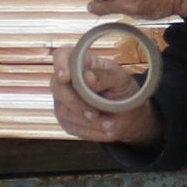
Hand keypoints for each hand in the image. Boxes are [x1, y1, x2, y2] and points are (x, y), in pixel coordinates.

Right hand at [46, 55, 160, 146]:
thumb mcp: (122, 80)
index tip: (66, 76)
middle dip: (76, 103)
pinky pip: (72, 127)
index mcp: (82, 63)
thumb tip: (87, 76)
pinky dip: (91, 130)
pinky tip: (105, 128)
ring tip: (110, 124)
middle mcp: (67, 81)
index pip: (62, 55)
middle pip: (57, 86)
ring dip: (88, 121)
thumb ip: (106, 77)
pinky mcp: (67, 119)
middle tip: (95, 114)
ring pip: (64, 111)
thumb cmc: (123, 91)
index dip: (60, 64)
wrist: (129, 116)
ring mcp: (64, 100)